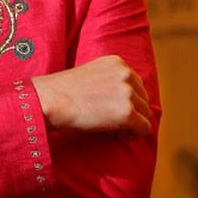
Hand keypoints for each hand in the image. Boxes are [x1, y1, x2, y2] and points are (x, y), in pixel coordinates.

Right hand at [32, 55, 151, 135]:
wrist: (51, 100)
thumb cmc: (64, 91)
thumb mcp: (92, 74)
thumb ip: (111, 80)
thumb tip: (124, 99)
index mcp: (118, 62)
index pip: (136, 84)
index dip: (127, 100)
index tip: (112, 109)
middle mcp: (126, 74)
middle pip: (143, 98)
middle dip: (132, 111)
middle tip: (112, 121)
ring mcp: (128, 93)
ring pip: (145, 113)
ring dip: (133, 123)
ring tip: (113, 128)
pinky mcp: (127, 113)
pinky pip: (143, 128)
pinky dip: (133, 134)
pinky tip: (118, 134)